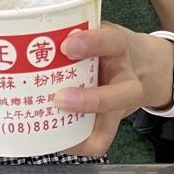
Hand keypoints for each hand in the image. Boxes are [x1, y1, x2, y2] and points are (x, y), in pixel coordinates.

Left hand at [54, 23, 173, 157]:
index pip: (111, 42)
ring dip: (77, 133)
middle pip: (118, 97)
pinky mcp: (110, 125)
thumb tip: (34, 32)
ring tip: (49, 125)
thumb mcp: (98, 30)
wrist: (139, 65)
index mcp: (119, 48)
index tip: (67, 45)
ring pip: (106, 130)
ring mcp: (118, 107)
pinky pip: (95, 142)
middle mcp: (124, 80)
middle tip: (59, 99)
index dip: (91, 43)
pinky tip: (50, 134)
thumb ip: (74, 30)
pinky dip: (72, 143)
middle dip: (89, 102)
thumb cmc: (107, 46)